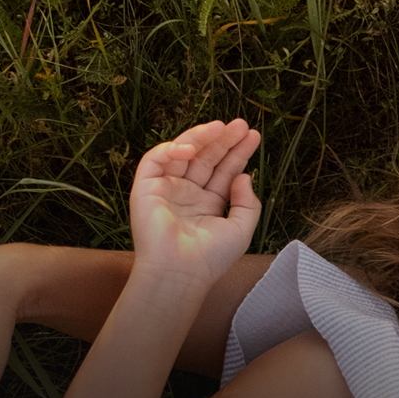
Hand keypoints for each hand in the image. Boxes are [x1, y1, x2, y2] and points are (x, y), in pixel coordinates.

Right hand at [129, 119, 261, 286]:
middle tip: (241, 124)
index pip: (224, 170)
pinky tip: (192, 149)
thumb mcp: (241, 229)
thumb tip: (245, 176)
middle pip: (207, 158)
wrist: (180, 273)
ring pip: (183, 152)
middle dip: (224, 140)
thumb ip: (248, 203)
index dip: (238, 153)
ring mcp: (166, 188)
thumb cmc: (210, 258)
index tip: (253, 136)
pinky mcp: (145, 188)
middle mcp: (187, 193)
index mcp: (208, 203)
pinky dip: (171, 149)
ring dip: (202, 137)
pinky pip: (155, 159)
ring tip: (223, 127)